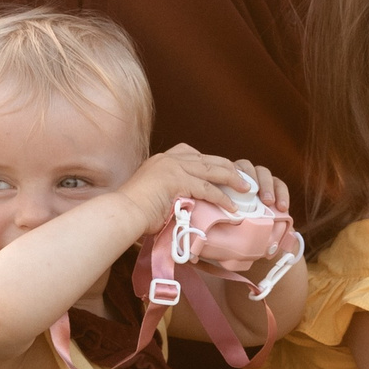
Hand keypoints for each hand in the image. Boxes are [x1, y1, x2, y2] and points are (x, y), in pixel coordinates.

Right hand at [112, 144, 262, 230]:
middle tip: (243, 179)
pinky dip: (222, 198)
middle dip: (228, 168)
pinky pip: (207, 188)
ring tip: (246, 189)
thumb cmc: (134, 211)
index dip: (213, 162)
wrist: (122, 213)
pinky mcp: (177, 181)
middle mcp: (169, 159)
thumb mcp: (155, 193)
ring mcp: (173, 167)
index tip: (225, 170)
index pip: (193, 154)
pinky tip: (232, 206)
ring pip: (211, 171)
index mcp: (163, 160)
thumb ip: (171, 191)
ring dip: (232, 180)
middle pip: (207, 159)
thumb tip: (187, 202)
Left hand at [194, 162, 295, 270]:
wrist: (248, 242)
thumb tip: (193, 228)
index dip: (227, 180)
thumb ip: (206, 220)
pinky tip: (283, 207)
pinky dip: (282, 193)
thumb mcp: (213, 225)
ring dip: (267, 185)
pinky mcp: (274, 185)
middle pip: (245, 167)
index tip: (232, 193)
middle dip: (249, 180)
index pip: (223, 171)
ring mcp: (258, 180)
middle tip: (250, 196)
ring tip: (269, 202)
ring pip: (262, 172)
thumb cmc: (225, 232)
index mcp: (221, 181)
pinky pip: (279, 183)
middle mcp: (239, 178)